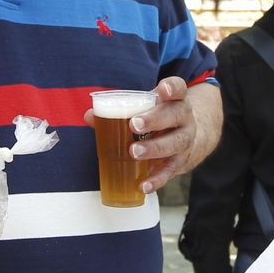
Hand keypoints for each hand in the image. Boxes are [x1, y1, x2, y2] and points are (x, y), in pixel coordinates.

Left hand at [82, 76, 198, 196]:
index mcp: (174, 100)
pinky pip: (170, 171)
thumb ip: (117, 111)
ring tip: (134, 152)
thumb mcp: (144, 110)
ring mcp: (184, 140)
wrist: (184, 139)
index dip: (172, 88)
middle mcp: (183, 119)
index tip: (162, 90)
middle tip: (134, 125)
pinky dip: (156, 179)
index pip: (178, 88)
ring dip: (154, 148)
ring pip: (175, 143)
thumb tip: (89, 115)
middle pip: (175, 115)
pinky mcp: (180, 162)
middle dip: (155, 119)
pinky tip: (143, 185)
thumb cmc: (157, 119)